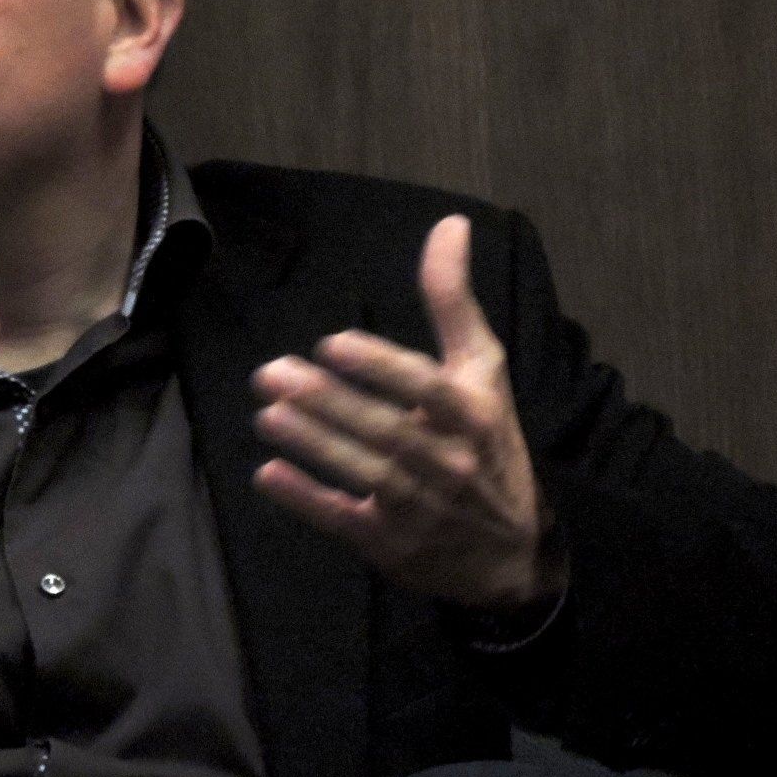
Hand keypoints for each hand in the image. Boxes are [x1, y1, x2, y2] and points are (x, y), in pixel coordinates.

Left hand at [250, 215, 561, 610]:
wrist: (509, 553)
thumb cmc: (487, 443)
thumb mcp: (481, 371)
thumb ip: (454, 301)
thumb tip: (449, 224)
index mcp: (474, 417)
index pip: (430, 391)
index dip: (383, 369)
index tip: (334, 343)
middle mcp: (451, 464)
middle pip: (387, 432)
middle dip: (328, 402)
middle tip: (271, 373)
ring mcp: (421, 510)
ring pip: (364, 474)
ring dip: (314, 445)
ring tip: (267, 414)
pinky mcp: (390, 545)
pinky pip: (345, 522)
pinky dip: (307, 501)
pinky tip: (268, 474)